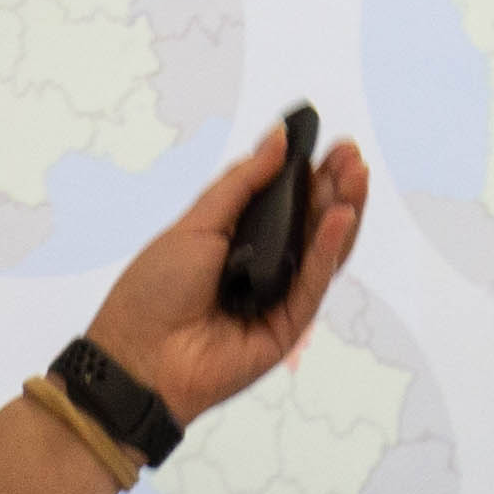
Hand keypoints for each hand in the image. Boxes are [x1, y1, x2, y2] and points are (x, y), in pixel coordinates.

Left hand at [82, 116, 370, 428]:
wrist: (138, 355)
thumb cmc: (155, 289)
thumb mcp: (197, 223)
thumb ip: (244, 183)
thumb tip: (279, 138)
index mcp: (240, 238)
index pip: (288, 200)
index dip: (313, 173)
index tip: (335, 144)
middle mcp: (265, 265)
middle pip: (312, 222)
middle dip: (335, 186)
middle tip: (352, 155)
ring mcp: (279, 297)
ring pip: (323, 252)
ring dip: (342, 213)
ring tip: (356, 176)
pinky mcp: (288, 327)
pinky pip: (313, 285)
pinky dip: (328, 251)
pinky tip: (339, 218)